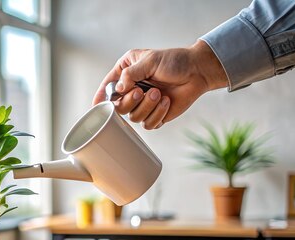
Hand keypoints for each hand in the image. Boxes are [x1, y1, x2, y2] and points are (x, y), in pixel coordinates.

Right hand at [93, 40, 227, 128]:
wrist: (197, 72)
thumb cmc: (174, 61)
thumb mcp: (150, 60)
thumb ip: (130, 74)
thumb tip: (118, 90)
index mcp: (126, 73)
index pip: (108, 88)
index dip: (101, 98)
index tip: (97, 105)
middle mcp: (131, 90)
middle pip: (117, 107)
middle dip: (129, 101)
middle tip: (141, 91)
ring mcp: (142, 104)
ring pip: (133, 117)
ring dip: (147, 106)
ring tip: (160, 94)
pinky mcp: (154, 115)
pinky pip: (148, 124)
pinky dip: (157, 114)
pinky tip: (166, 102)